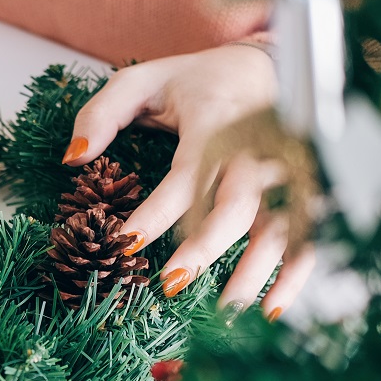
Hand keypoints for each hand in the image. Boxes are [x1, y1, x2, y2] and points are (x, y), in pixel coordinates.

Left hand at [65, 44, 313, 319]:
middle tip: (169, 283)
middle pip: (237, 206)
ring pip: (279, 228)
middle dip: (205, 249)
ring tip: (225, 315)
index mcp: (215, 122)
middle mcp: (257, 149)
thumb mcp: (139, 81)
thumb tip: (73, 159)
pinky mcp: (303, 191)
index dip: (157, 212)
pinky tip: (271, 311)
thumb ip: (101, 114)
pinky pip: (307, 237)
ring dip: (254, 274)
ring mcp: (285, 173)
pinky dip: (294, 277)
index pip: (186, 175)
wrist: (262, 65)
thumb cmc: (193, 80)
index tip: (124, 243)